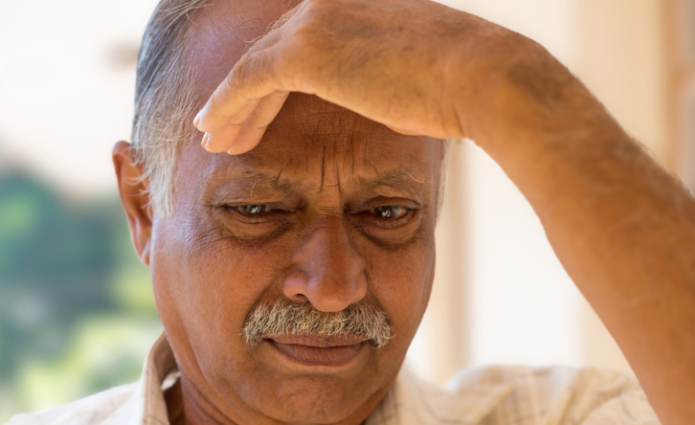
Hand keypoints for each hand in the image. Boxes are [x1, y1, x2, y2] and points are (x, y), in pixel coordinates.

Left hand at [193, 0, 507, 153]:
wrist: (481, 77)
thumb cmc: (461, 88)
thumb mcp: (414, 75)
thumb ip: (382, 77)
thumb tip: (388, 97)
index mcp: (352, 6)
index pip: (296, 44)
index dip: (271, 85)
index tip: (256, 118)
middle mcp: (326, 5)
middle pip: (269, 54)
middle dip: (242, 97)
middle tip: (223, 131)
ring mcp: (314, 23)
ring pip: (253, 69)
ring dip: (230, 108)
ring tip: (214, 141)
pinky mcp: (304, 51)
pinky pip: (248, 82)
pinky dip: (226, 107)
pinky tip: (212, 132)